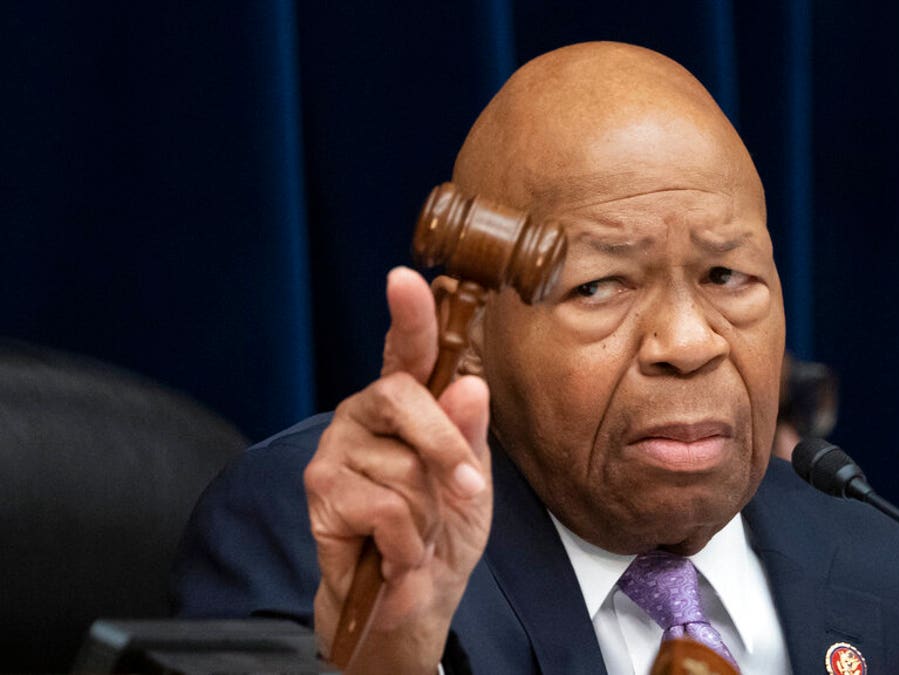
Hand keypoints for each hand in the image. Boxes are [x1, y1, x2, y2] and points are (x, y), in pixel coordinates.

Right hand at [305, 267, 491, 672]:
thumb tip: (470, 384)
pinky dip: (405, 541)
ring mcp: (337, 447)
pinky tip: (392, 550)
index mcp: (407, 402)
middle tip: (465, 492)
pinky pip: (385, 507)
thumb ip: (470, 435)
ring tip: (416, 531)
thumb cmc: (441, 531)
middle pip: (405, 396)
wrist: (410, 600)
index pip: (407, 349)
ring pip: (402, 466)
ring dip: (427, 515)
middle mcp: (365, 412)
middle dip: (446, 448)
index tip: (408, 278)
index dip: (408, 313)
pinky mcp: (320, 489)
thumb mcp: (472, 483)